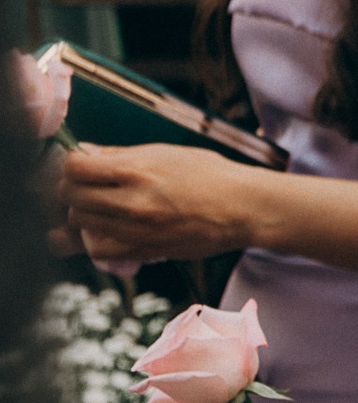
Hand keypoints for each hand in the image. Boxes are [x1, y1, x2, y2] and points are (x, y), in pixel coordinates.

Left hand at [60, 144, 259, 262]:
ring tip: (102, 204)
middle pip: (71, 195)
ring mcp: (134, 229)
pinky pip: (98, 249)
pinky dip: (96, 238)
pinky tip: (110, 228)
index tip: (80, 164)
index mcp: (137, 169)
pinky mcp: (141, 250)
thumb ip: (124, 154)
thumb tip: (88, 153)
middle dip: (72, 187)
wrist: (242, 207)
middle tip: (87, 184)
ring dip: (83, 211)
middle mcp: (130, 200)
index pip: (75, 167)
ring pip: (80, 222)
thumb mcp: (168, 152)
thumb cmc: (212, 174)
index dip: (71, 163)